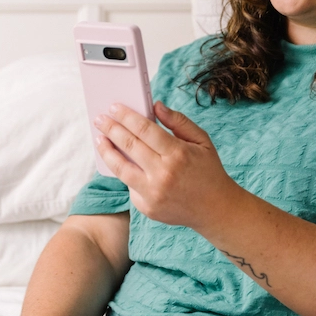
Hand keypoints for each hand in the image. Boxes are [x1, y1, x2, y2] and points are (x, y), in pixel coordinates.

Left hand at [94, 100, 241, 230]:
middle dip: (111, 129)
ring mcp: (153, 193)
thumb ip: (178, 121)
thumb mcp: (202, 141)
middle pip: (129, 145)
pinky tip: (120, 162)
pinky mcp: (147, 208)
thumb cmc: (208, 171)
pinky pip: (130, 186)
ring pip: (121, 168)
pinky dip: (125, 173)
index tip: (113, 107)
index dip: (126, 116)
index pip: (144, 129)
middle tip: (99, 119)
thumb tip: (155, 106)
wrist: (216, 209)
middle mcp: (163, 174)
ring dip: (106, 151)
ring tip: (100, 139)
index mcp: (178, 154)